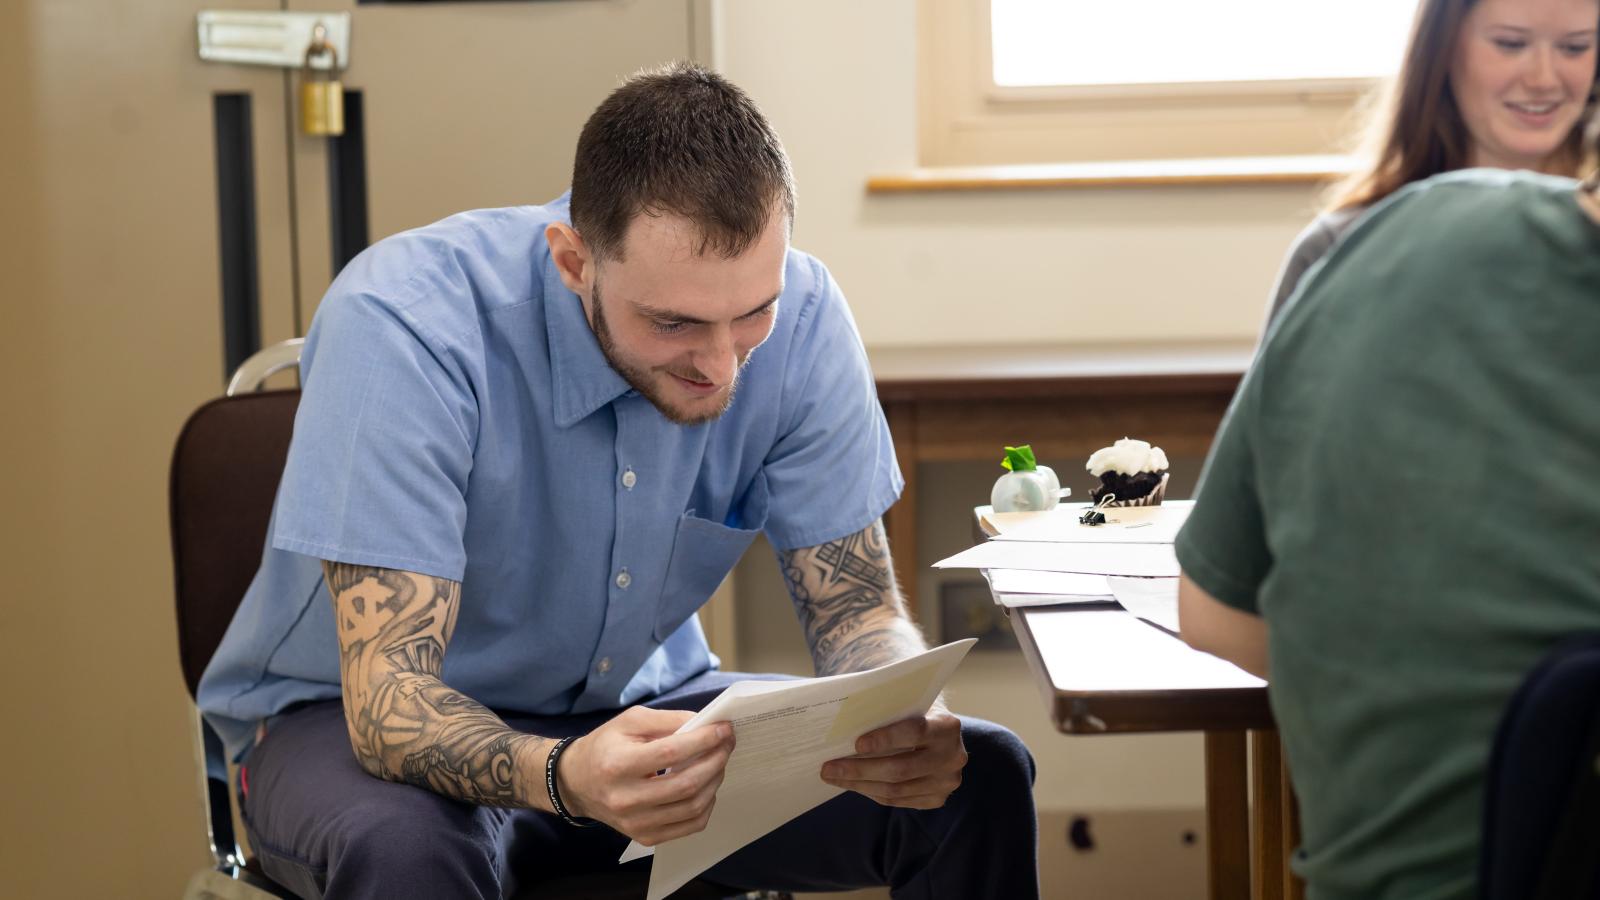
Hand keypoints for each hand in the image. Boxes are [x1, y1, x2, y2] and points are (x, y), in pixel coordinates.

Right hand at [556, 707, 735, 845]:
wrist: (577, 782)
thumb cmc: (605, 747)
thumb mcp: (630, 721)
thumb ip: (668, 720)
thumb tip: (704, 725)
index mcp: (617, 764)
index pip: (672, 753)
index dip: (704, 740)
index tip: (724, 729)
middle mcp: (625, 799)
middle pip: (686, 784)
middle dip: (716, 760)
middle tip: (727, 744)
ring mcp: (636, 823)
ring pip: (692, 807)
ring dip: (715, 781)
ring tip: (718, 762)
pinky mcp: (645, 837)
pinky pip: (690, 826)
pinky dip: (706, 805)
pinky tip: (706, 787)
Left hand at [820, 708, 965, 808]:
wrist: (939, 732)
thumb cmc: (914, 712)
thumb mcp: (908, 703)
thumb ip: (887, 707)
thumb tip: (846, 718)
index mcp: (947, 726)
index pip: (914, 732)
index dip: (885, 739)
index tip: (856, 744)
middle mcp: (952, 757)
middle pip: (901, 769)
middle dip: (860, 769)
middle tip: (829, 767)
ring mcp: (947, 782)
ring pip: (896, 790)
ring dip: (860, 784)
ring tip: (834, 776)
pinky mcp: (937, 799)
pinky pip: (898, 801)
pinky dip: (871, 792)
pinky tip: (853, 784)